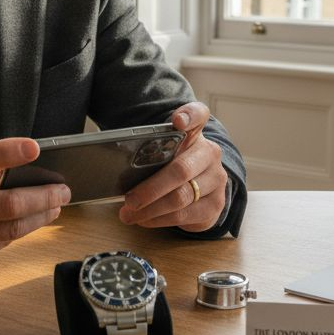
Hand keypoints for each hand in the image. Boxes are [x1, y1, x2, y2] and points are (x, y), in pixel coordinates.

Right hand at [0, 138, 70, 272]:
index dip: (7, 153)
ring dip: (40, 218)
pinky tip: (28, 222)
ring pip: (11, 231)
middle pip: (7, 206)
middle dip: (43, 198)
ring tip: (55, 207)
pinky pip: (0, 244)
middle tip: (63, 190)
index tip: (34, 148)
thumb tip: (10, 161)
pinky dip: (18, 232)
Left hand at [117, 102, 226, 232]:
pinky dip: (160, 220)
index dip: (189, 116)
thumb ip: (149, 150)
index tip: (177, 121)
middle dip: (151, 188)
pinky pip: (185, 216)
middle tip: (129, 199)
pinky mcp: (216, 204)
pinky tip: (145, 220)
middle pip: (181, 170)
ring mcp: (217, 179)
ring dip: (151, 209)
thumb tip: (116, 168)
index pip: (198, 115)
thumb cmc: (172, 164)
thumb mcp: (163, 151)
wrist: (200, 185)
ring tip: (130, 214)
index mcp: (195, 133)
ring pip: (182, 197)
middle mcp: (210, 153)